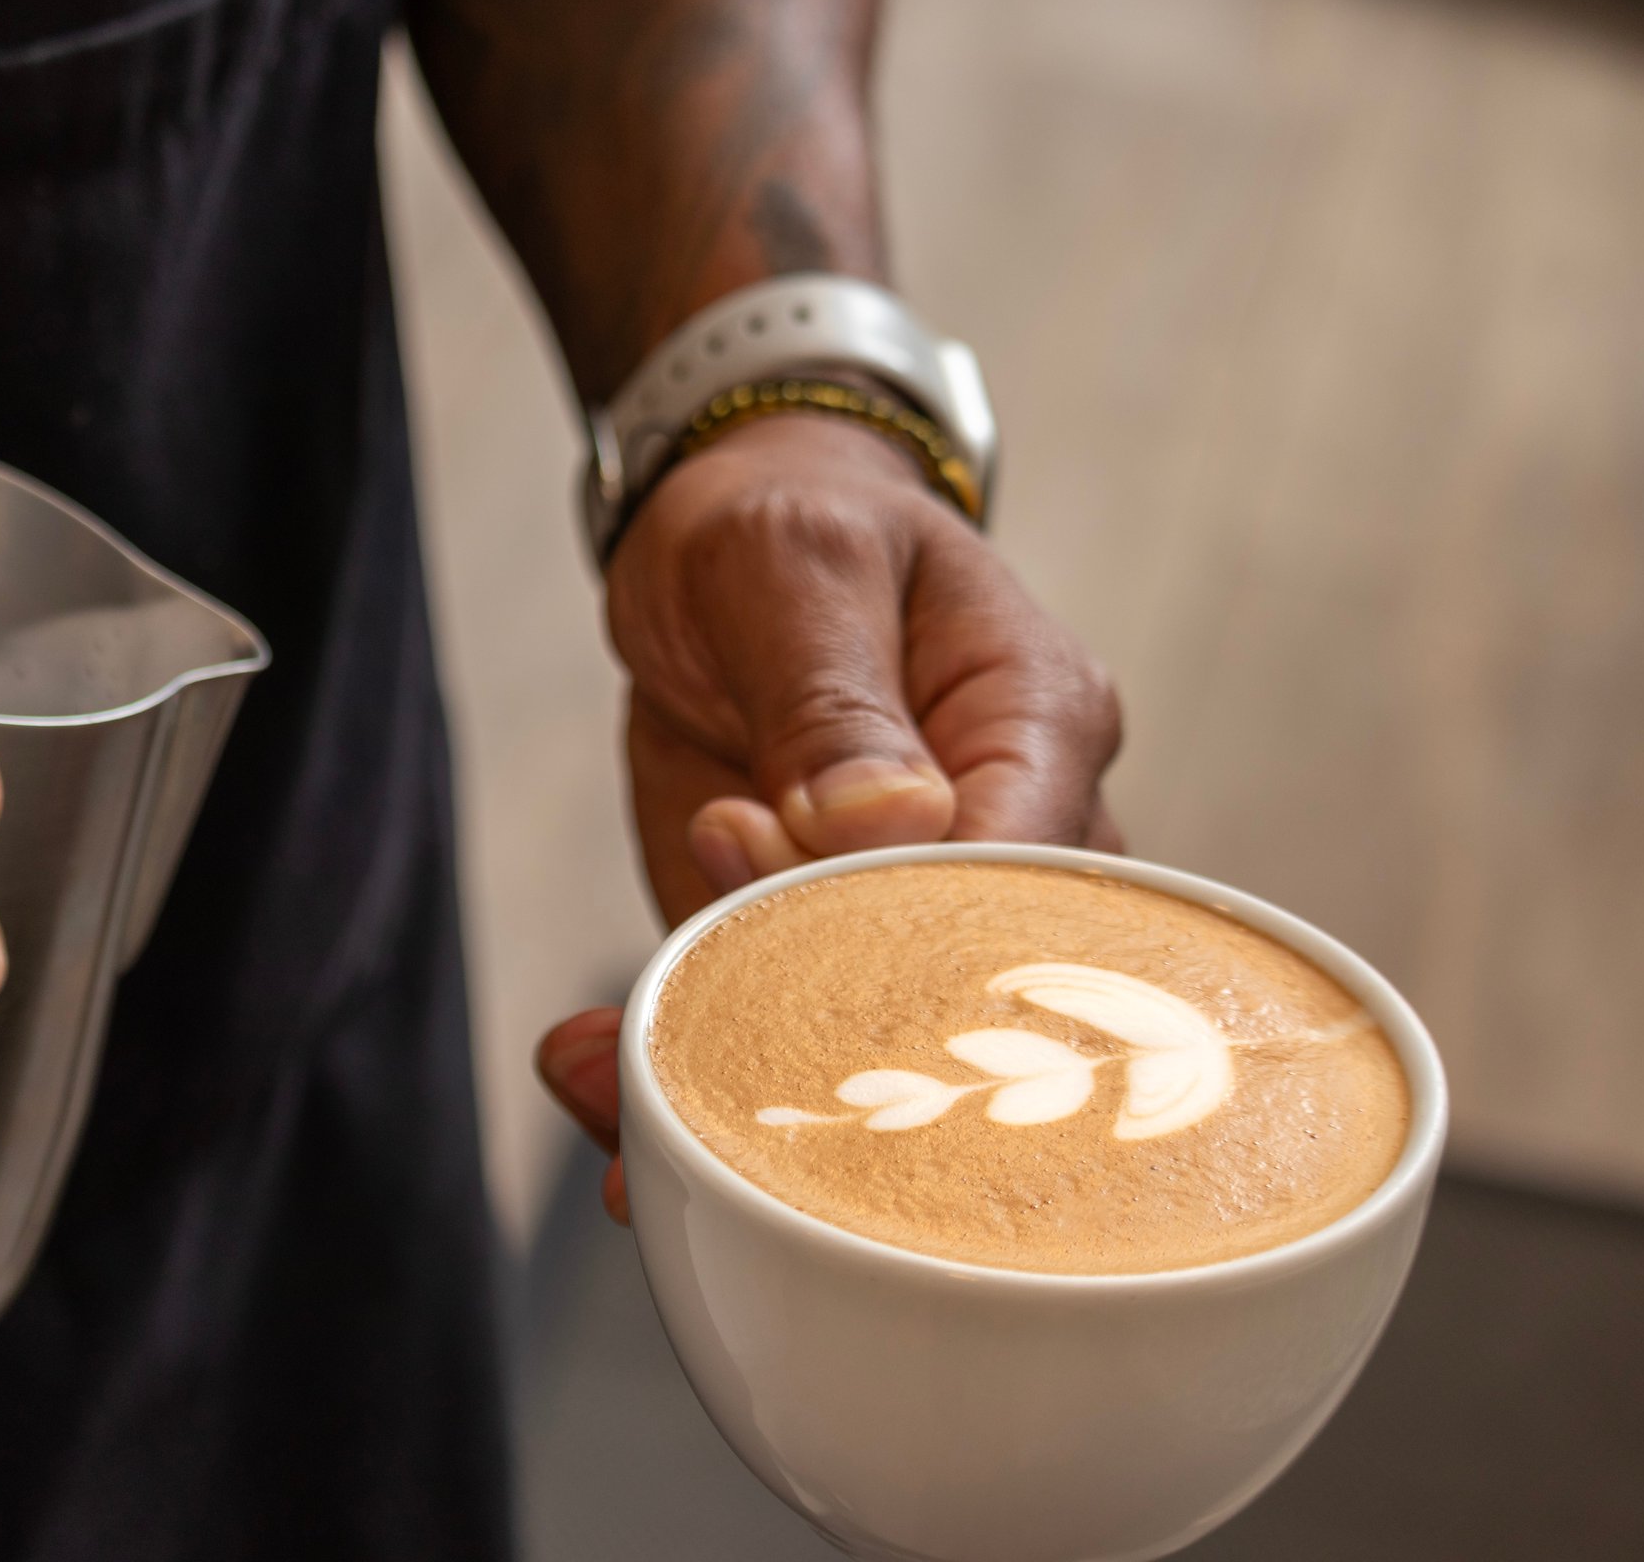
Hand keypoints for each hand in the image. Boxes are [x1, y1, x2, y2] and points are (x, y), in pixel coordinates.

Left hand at [538, 410, 1123, 1220]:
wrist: (722, 539)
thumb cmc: (788, 523)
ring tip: (630, 1121)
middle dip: (848, 1068)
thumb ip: (832, 697)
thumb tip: (888, 830)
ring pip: (875, 1044)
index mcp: (1038, 730)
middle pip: (978, 1000)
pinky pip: (770, 1032)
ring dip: (748, 1094)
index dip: (932, 936)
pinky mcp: (810, 948)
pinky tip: (604, 1094)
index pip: (1033, 873)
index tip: (814, 961)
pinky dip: (686, 1075)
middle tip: (708, 1100)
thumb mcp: (793, 568)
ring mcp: (907, 912)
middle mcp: (1006, 846)